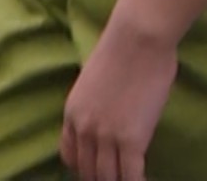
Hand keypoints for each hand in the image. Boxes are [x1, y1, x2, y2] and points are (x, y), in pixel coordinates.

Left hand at [62, 16, 178, 180]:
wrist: (137, 39)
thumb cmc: (122, 51)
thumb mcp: (93, 83)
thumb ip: (94, 107)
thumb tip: (108, 119)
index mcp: (72, 113)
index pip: (69, 156)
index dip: (83, 168)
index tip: (98, 171)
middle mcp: (84, 128)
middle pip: (87, 171)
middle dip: (101, 180)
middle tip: (116, 178)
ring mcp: (106, 135)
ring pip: (107, 178)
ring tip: (129, 180)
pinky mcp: (131, 139)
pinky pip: (130, 176)